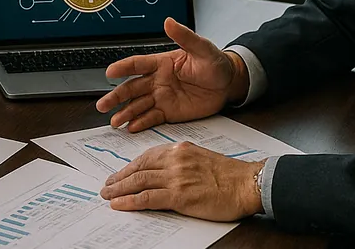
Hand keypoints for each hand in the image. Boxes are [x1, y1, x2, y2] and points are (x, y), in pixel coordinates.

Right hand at [95, 17, 248, 129]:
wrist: (228, 84)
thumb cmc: (215, 63)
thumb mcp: (203, 49)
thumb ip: (185, 37)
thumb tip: (169, 21)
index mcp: (162, 63)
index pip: (138, 65)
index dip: (123, 68)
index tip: (110, 72)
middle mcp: (157, 80)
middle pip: (132, 88)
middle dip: (116, 97)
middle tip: (102, 105)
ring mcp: (161, 97)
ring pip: (138, 105)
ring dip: (125, 112)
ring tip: (114, 122)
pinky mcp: (169, 112)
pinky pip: (152, 117)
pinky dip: (141, 122)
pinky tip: (131, 127)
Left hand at [100, 141, 264, 220]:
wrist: (247, 184)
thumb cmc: (230, 175)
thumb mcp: (201, 158)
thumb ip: (181, 162)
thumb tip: (164, 173)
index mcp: (179, 149)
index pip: (146, 157)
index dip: (130, 167)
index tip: (120, 173)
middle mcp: (174, 160)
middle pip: (138, 168)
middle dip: (119, 178)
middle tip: (107, 186)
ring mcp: (176, 177)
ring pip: (138, 182)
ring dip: (119, 189)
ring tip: (108, 195)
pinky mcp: (179, 196)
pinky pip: (147, 198)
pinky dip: (130, 201)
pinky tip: (119, 204)